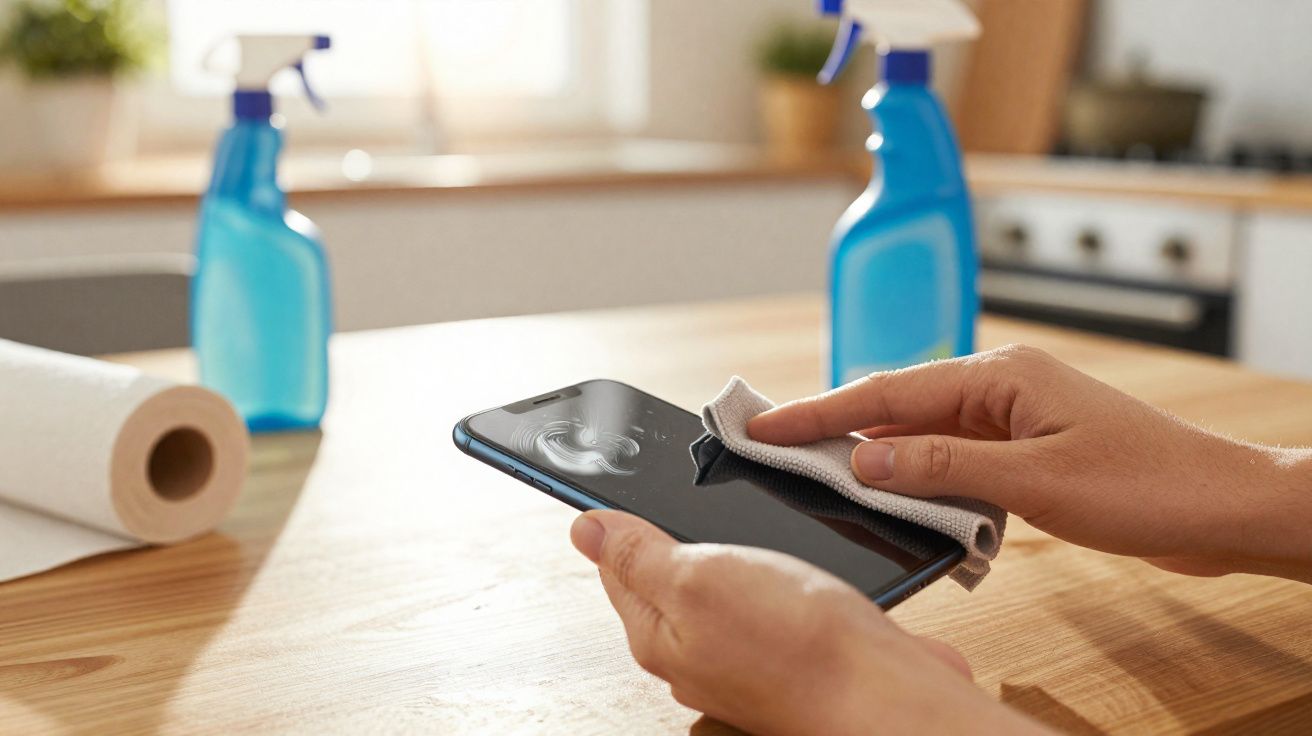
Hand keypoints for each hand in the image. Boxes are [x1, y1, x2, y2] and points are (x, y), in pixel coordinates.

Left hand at [570, 510, 1046, 735]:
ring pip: (732, 583)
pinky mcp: (799, 651)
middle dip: (688, 529)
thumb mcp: (697, 578)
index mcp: (659, 636)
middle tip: (706, 493)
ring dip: (744, 549)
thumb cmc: (799, 647)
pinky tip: (803, 559)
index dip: (624, 517)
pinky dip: (787, 573)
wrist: (889, 696)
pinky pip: (779, 600)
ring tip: (759, 522)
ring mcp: (750, 655)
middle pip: (673, 575)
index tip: (635, 481)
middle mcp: (699, 653)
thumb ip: (639, 553)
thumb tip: (584, 528)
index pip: (618, 565)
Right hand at [748, 345, 1311, 582]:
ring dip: (882, 461)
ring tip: (823, 479)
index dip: (819, 411)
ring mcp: (1015, 419)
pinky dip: (923, 481)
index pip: (886, 391)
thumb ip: (940, 467)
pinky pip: (956, 460)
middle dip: (837, 430)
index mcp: (999, 375)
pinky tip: (901, 500)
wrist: (1222, 507)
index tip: (764, 422)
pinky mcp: (1029, 451)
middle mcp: (1001, 387)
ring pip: (924, 436)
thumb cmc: (1146, 485)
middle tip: (774, 448)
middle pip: (898, 407)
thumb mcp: (1032, 481)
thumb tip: (864, 459)